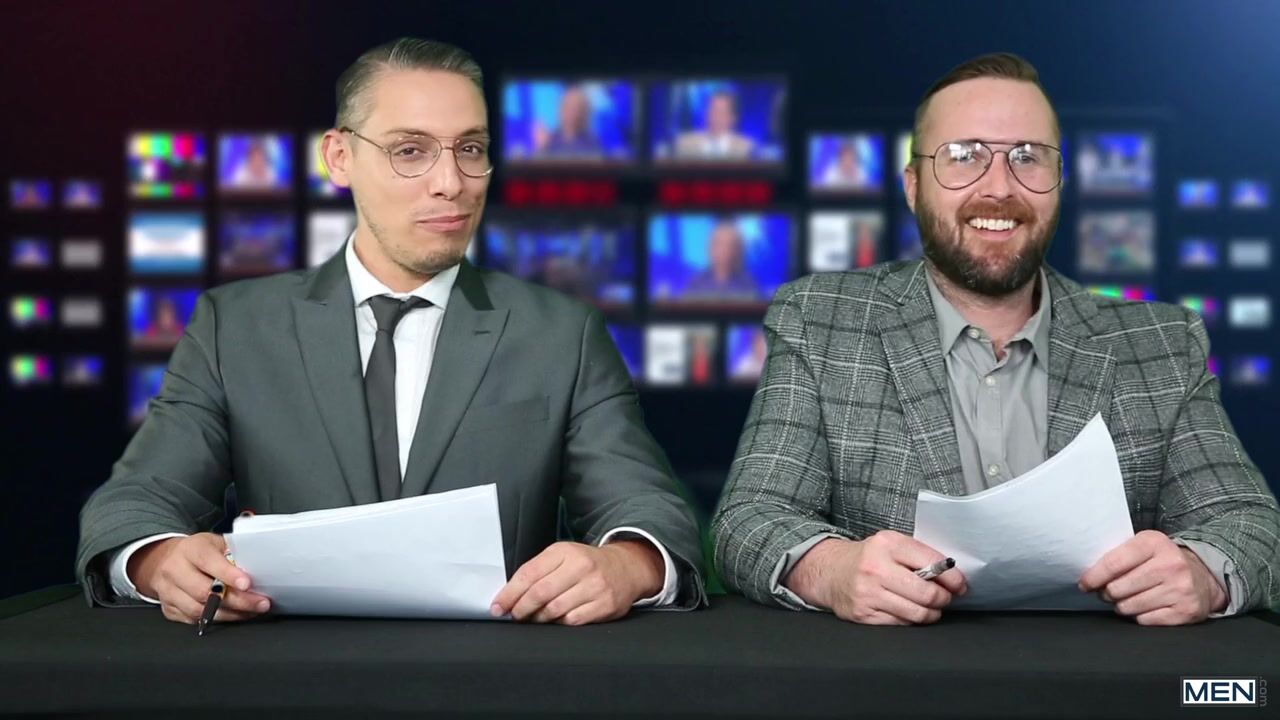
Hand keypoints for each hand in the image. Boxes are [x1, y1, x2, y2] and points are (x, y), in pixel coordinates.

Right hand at [128, 533, 269, 624]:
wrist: (165, 560)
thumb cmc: (199, 552)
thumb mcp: (215, 544)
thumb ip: (232, 555)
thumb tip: (256, 570)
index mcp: (190, 549)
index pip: (208, 561)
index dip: (228, 574)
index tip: (247, 584)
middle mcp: (174, 570)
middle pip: (204, 591)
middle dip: (237, 601)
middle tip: (260, 603)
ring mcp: (168, 592)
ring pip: (199, 610)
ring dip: (230, 614)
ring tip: (251, 612)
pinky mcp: (169, 609)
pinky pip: (194, 620)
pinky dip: (218, 619)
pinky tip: (234, 615)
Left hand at [489, 540, 662, 625]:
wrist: (626, 568)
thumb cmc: (586, 564)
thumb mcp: (563, 556)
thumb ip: (538, 570)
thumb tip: (509, 595)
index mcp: (565, 551)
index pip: (529, 573)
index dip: (510, 593)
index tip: (499, 606)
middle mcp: (581, 566)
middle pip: (540, 593)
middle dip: (521, 608)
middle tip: (515, 615)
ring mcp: (595, 586)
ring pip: (555, 609)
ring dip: (540, 618)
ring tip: (536, 617)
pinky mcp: (605, 605)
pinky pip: (573, 621)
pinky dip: (560, 623)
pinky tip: (557, 619)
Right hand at [785, 531, 966, 625]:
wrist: (829, 572)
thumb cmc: (867, 558)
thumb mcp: (890, 545)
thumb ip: (918, 556)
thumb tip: (952, 576)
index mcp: (887, 544)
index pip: (932, 562)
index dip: (953, 577)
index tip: (960, 585)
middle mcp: (876, 568)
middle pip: (927, 593)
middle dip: (943, 598)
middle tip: (946, 598)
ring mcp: (868, 594)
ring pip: (916, 613)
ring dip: (931, 613)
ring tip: (932, 607)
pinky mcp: (864, 614)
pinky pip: (900, 624)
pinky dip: (911, 620)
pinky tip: (910, 612)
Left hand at [1078, 529, 1226, 625]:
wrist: (1203, 577)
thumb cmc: (1161, 561)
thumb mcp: (1143, 547)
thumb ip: (1118, 555)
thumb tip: (1087, 576)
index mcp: (1154, 543)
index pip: (1113, 563)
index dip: (1093, 577)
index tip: (1084, 584)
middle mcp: (1170, 564)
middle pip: (1118, 588)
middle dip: (1106, 593)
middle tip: (1108, 592)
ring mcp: (1180, 589)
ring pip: (1129, 606)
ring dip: (1121, 606)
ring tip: (1126, 598)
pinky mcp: (1186, 611)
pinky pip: (1145, 620)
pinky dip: (1139, 616)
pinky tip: (1143, 607)